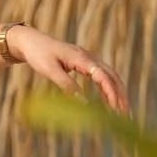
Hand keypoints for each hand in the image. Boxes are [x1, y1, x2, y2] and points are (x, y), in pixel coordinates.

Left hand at [7, 26, 129, 115]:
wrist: (31, 41)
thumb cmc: (38, 54)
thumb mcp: (50, 71)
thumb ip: (66, 85)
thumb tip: (83, 103)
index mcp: (81, 57)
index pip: (103, 76)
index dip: (111, 93)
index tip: (116, 109)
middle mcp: (89, 57)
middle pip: (112, 76)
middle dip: (121, 95)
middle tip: (126, 116)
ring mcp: (88, 59)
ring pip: (110, 76)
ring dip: (118, 92)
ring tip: (122, 111)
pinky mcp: (85, 63)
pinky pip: (102, 76)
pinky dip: (108, 88)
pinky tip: (109, 101)